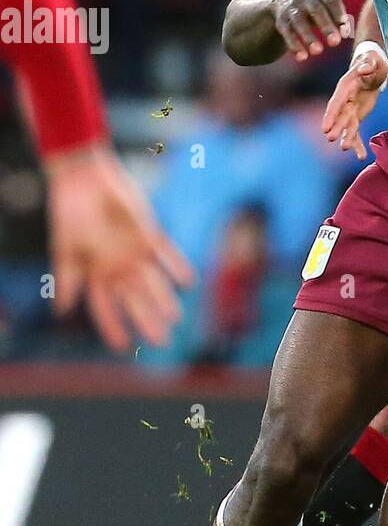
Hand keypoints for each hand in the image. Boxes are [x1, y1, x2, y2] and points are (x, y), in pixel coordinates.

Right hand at [45, 147, 194, 350]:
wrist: (85, 179)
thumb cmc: (70, 213)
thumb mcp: (65, 249)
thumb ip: (67, 279)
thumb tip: (61, 312)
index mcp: (94, 273)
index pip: (105, 307)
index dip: (113, 326)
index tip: (123, 345)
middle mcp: (117, 267)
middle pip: (133, 300)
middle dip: (147, 320)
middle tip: (162, 341)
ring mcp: (134, 251)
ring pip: (152, 281)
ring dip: (164, 298)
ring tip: (177, 317)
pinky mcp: (147, 234)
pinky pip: (166, 253)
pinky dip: (176, 266)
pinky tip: (188, 282)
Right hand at [272, 0, 351, 62]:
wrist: (285, 2)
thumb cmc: (318, 8)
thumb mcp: (329, 8)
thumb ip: (339, 19)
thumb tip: (346, 32)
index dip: (338, 14)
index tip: (345, 31)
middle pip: (315, 9)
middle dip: (326, 25)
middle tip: (335, 43)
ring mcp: (292, 7)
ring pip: (298, 21)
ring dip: (308, 36)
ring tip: (318, 51)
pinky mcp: (281, 20)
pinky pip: (287, 32)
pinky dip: (294, 45)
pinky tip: (302, 57)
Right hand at [321, 49, 387, 158]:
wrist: (373, 66)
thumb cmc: (372, 61)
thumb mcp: (373, 60)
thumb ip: (368, 64)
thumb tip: (365, 67)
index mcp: (346, 87)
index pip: (336, 103)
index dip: (330, 115)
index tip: (324, 128)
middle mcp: (345, 100)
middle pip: (339, 116)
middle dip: (336, 128)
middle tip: (332, 139)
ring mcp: (350, 109)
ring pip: (347, 127)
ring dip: (346, 138)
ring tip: (345, 149)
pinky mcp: (356, 116)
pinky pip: (356, 131)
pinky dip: (358, 144)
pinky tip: (361, 156)